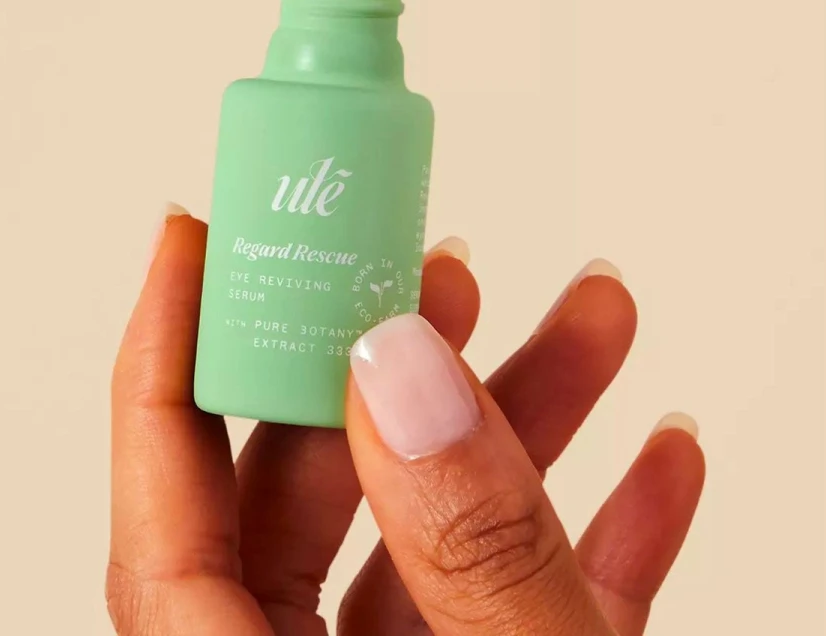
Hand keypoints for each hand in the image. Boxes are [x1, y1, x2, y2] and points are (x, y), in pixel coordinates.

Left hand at [108, 210, 703, 633]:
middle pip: (320, 492)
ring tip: (598, 318)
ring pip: (436, 538)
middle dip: (400, 359)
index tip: (200, 227)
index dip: (169, 353)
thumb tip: (399, 363)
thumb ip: (467, 546)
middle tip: (441, 265)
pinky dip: (595, 536)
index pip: (164, 505)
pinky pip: (524, 609)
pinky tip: (661, 459)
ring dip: (526, 424)